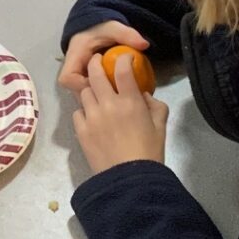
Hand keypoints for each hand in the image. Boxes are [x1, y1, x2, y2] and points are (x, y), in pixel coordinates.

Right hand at [60, 20, 149, 92]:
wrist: (96, 27)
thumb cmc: (100, 28)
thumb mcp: (113, 28)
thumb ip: (127, 34)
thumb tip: (144, 44)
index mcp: (74, 57)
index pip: (67, 79)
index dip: (81, 85)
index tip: (100, 84)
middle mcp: (73, 70)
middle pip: (75, 92)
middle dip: (94, 96)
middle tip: (114, 94)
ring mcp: (79, 77)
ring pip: (83, 96)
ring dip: (99, 98)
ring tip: (117, 96)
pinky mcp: (86, 81)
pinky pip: (91, 93)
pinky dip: (103, 96)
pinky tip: (118, 94)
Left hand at [72, 50, 169, 174]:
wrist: (129, 180)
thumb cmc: (149, 152)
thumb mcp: (160, 126)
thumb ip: (154, 105)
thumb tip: (143, 95)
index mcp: (130, 102)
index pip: (122, 70)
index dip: (123, 59)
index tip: (124, 58)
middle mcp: (108, 104)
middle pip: (95, 73)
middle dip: (95, 63)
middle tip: (98, 61)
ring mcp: (91, 116)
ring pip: (84, 91)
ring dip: (90, 88)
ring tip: (96, 92)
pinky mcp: (80, 130)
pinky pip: (78, 111)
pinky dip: (84, 110)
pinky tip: (91, 116)